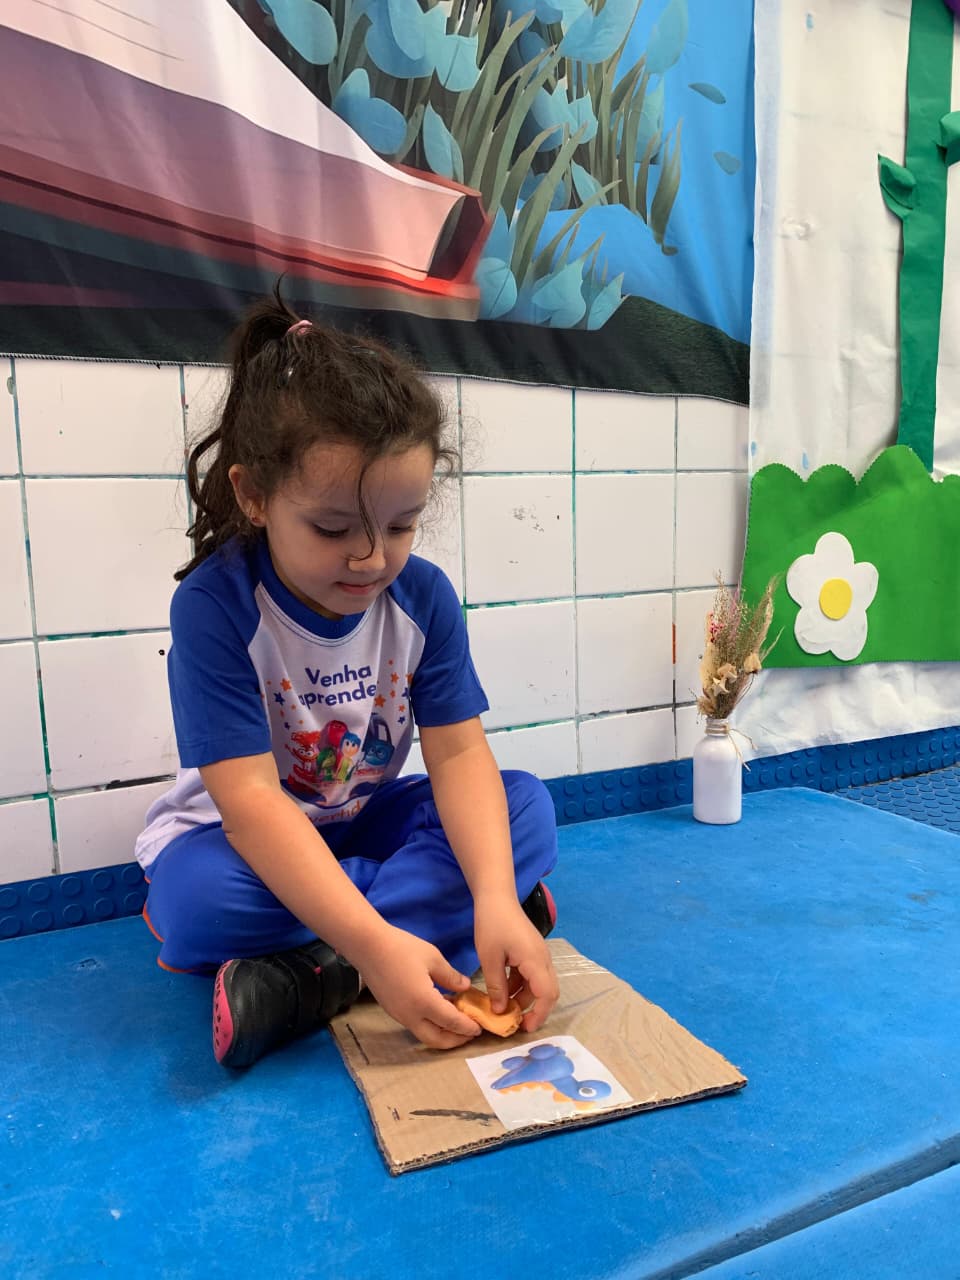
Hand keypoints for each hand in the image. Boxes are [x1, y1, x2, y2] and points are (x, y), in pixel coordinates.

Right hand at [354, 924, 482, 1049]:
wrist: (367, 946)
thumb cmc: (401, 948)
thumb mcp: (433, 958)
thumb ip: (451, 976)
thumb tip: (465, 987)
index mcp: (424, 1003)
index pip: (452, 1022)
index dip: (467, 1027)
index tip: (480, 1028)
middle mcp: (411, 1016)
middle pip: (437, 1040)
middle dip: (456, 1040)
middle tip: (470, 1033)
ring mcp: (399, 1015)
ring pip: (425, 1034)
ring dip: (443, 1032)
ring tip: (457, 1021)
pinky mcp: (392, 1010)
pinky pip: (415, 1025)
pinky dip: (430, 1024)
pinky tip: (438, 1009)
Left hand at [474, 892, 558, 1033]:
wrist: (496, 897)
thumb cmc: (492, 925)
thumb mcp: (490, 958)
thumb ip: (496, 986)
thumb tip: (500, 1011)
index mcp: (535, 960)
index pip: (547, 994)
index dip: (539, 1014)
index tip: (524, 1028)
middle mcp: (543, 959)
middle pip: (548, 991)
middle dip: (535, 1010)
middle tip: (517, 1023)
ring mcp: (539, 954)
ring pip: (540, 984)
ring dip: (525, 997)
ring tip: (505, 1008)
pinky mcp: (532, 951)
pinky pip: (533, 974)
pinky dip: (522, 985)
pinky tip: (504, 990)